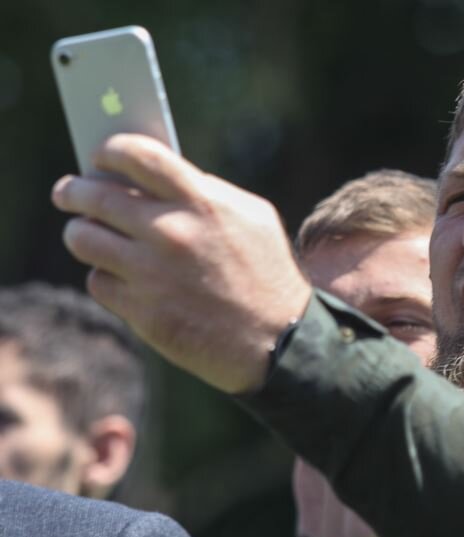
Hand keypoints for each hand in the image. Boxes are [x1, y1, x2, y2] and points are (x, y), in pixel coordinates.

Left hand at [52, 134, 312, 392]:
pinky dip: (106, 278)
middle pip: (94, 196)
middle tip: (68, 193)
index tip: (100, 156)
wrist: (278, 341)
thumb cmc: (268, 274)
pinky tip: (123, 278)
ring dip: (82, 234)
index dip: (109, 151)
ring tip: (89, 235)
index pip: (137, 156)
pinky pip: (98, 281)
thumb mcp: (253, 218)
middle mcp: (171, 234)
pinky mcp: (142, 312)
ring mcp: (152, 275)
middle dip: (74, 191)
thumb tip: (156, 178)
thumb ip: (208, 191)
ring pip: (83, 239)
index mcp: (202, 203)